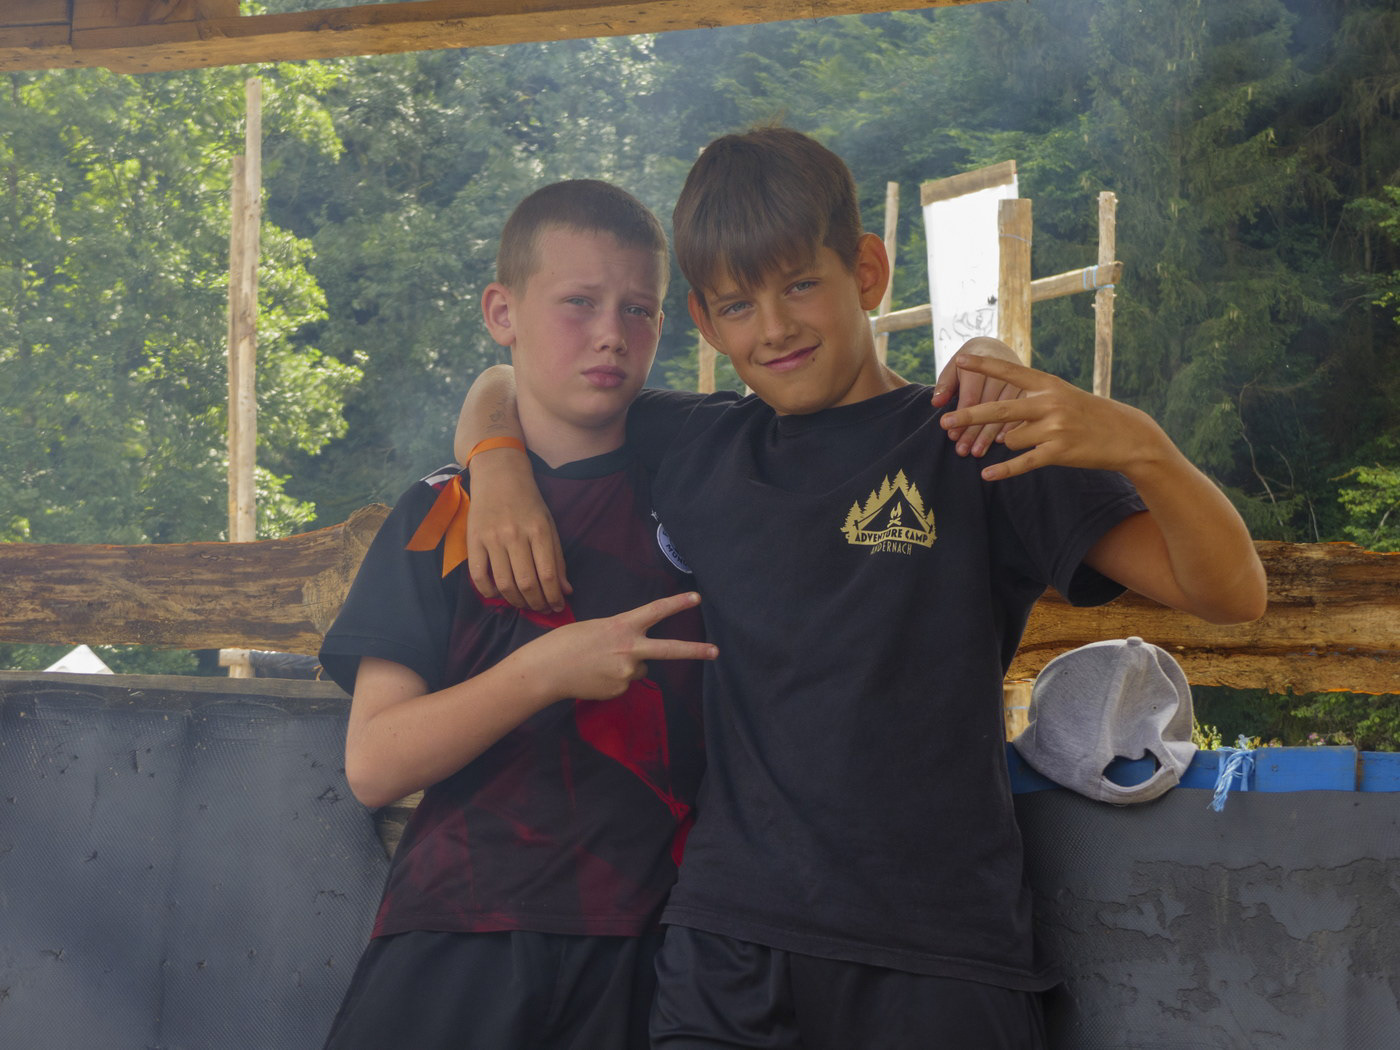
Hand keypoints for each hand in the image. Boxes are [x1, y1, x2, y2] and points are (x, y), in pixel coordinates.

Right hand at [466, 447, 571, 611]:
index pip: (549, 575)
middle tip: (542, 609)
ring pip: (504, 584)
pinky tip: (499, 595)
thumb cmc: (528, 501)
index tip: (558, 607)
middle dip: (537, 604)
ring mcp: (492, 538)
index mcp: (538, 530)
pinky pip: (478, 575)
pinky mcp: (473, 539)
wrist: (499, 474)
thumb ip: (557, 558)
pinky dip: (489, 592)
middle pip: (527, 583)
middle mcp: (515, 535)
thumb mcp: (549, 525)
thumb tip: (566, 590)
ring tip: (524, 604)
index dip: (554, 597)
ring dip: (516, 602)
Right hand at [528, 592, 717, 700]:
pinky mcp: (620, 690)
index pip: (655, 611)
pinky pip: (625, 682)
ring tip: (598, 663)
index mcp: (622, 626)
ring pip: (640, 667)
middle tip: (717, 652)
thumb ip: (622, 636)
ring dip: (627, 665)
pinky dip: (614, 679)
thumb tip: (638, 655)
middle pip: (670, 649)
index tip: (697, 598)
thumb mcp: (597, 628)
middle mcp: (630, 649)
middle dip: (696, 651)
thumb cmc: (566, 643)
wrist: (546, 670)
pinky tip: (595, 676)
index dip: (678, 604)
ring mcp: (627, 672)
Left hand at [930, 337, 1024, 456]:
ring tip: (976, 452)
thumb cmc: (971, 362)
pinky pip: (1026, 411)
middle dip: (974, 430)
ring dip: (989, 434)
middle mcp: (1010, 369)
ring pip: (1008, 413)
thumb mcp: (956, 366)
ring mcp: (1027, 380)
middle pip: (990, 407)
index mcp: (987, 358)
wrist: (1000, 347)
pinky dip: (1012, 427)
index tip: (950, 433)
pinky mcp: (1039, 389)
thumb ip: (947, 383)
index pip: (973, 394)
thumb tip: (937, 402)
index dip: (961, 416)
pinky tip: (1000, 441)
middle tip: (961, 450)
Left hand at [938, 354, 1166, 480]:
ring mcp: (1054, 428)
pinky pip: (1022, 462)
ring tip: (1032, 442)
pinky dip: (1003, 470)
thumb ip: (1033, 399)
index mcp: (1049, 384)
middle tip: (944, 422)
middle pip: (999, 410)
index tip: (960, 361)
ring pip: (1010, 439)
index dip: (984, 366)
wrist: (1127, 435)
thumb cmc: (1089, 415)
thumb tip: (1000, 417)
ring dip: (1009, 444)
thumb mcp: (1063, 396)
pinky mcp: (1058, 452)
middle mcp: (1049, 403)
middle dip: (968, 416)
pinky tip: (986, 475)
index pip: (1010, 372)